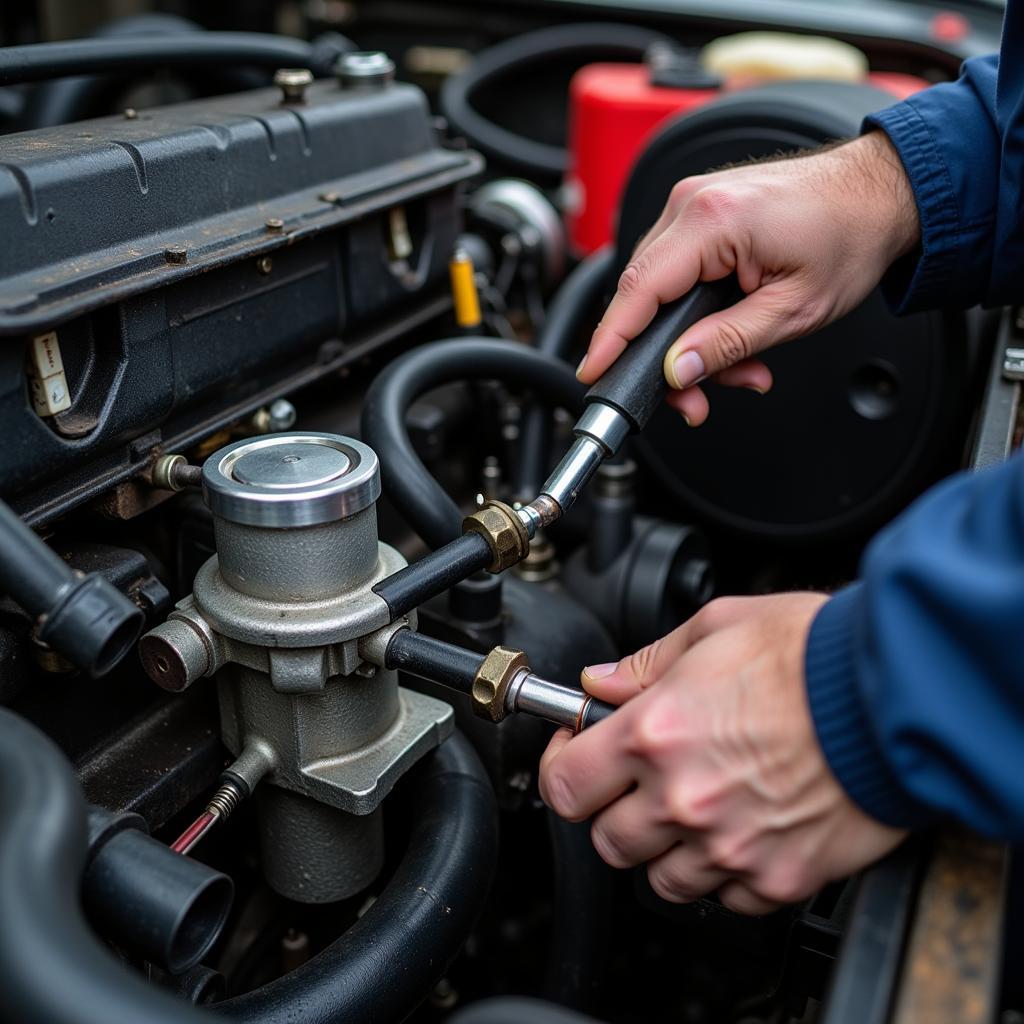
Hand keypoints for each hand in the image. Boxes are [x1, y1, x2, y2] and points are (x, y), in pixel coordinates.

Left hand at [539, 594, 905, 913]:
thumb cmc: (813, 653)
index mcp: (656, 732)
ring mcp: (731, 845)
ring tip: (697, 807)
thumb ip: (647, 663)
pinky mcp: (779, 876)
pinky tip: (744, 829)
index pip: (565, 783)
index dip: (562, 768)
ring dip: (666, 847)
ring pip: (661, 880)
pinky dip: (726, 871)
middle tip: (639, 781)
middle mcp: (684, 796)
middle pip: (607, 840)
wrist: (897, 692)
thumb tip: (603, 682)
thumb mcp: (717, 627)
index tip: (575, 754)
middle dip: (614, 810)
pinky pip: (728, 897)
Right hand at [577, 131, 919, 425]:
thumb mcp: (792, 310)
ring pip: (660, 288)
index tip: (593, 371)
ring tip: (738, 369)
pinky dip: (696, 311)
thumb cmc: (850, 237)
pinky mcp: (701, 212)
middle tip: (696, 399)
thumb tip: (677, 370)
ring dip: (688, 338)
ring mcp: (693, 203)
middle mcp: (692, 203)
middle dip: (665, 354)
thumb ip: (727, 343)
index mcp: (713, 220)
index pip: (639, 289)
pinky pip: (677, 270)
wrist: (881, 192)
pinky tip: (730, 336)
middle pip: (644, 293)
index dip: (611, 338)